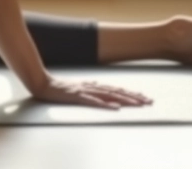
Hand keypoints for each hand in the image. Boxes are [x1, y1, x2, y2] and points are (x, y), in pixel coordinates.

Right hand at [31, 77, 152, 109]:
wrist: (42, 84)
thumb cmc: (59, 88)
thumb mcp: (78, 88)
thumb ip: (89, 88)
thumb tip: (100, 87)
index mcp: (94, 86)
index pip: (116, 90)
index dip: (131, 94)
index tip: (145, 98)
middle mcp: (92, 87)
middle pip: (117, 92)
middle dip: (134, 97)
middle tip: (149, 101)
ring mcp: (85, 91)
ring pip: (109, 96)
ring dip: (125, 100)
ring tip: (137, 104)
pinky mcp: (77, 97)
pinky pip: (93, 101)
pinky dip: (105, 104)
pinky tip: (114, 107)